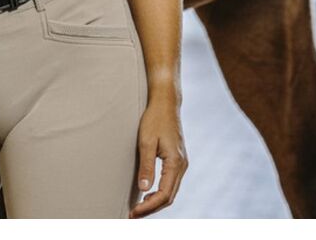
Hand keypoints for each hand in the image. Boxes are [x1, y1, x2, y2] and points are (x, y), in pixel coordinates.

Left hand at [129, 94, 187, 217]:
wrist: (166, 102)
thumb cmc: (155, 118)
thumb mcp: (146, 141)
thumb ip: (146, 166)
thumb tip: (143, 189)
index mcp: (176, 162)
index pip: (164, 195)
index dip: (148, 207)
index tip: (134, 212)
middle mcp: (182, 165)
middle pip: (169, 197)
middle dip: (151, 208)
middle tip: (133, 215)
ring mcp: (181, 163)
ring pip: (171, 191)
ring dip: (156, 202)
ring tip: (138, 208)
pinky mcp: (178, 160)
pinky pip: (170, 182)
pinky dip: (160, 192)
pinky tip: (147, 193)